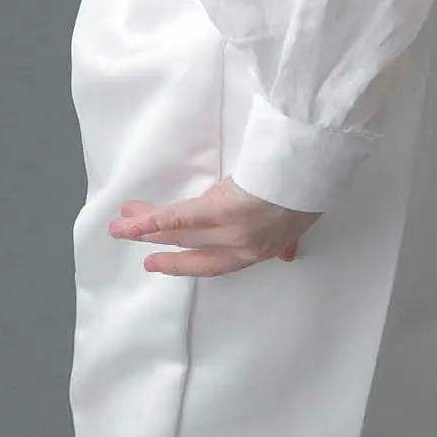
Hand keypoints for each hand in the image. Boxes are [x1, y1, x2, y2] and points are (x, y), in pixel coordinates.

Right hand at [109, 175, 321, 275]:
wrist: (315, 173)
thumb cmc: (311, 186)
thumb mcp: (302, 219)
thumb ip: (289, 237)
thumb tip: (288, 254)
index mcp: (263, 248)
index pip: (220, 262)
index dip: (193, 263)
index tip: (173, 261)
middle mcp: (243, 246)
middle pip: (194, 248)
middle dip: (164, 248)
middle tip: (143, 252)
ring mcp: (229, 230)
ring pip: (180, 233)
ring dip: (146, 230)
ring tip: (121, 226)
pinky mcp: (218, 210)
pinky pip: (177, 218)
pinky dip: (151, 221)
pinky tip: (130, 222)